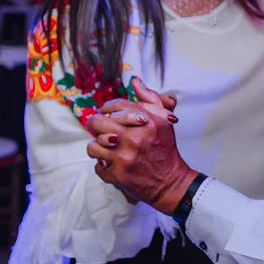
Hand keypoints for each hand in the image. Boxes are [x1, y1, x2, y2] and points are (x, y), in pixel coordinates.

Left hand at [84, 78, 192, 214]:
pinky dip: (103, 167)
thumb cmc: (165, 150)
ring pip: (93, 146)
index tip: (107, 114)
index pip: (116, 107)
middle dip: (95, 125)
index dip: (108, 109)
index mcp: (146, 122)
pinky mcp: (118, 175)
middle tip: (99, 129)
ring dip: (98, 148)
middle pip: (97, 123)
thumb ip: (150, 99)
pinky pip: (98, 167)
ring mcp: (124, 158)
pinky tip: (113, 165)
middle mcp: (134, 138)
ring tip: (107, 149)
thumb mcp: (163, 121)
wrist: (171, 183)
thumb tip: (135, 81)